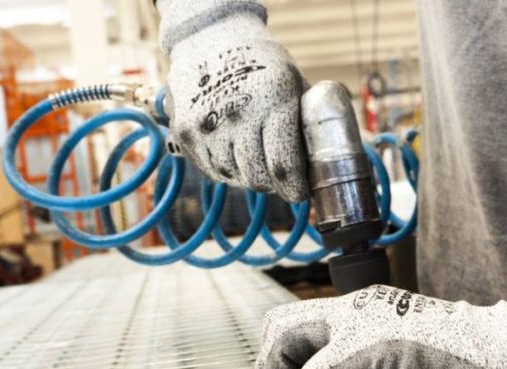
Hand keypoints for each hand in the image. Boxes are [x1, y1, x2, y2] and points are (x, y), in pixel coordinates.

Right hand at [164, 15, 307, 201]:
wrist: (211, 37)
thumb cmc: (262, 63)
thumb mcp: (295, 84)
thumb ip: (306, 123)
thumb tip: (320, 165)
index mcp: (273, 102)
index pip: (284, 166)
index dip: (294, 189)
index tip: (299, 193)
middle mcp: (238, 115)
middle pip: (257, 178)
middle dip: (274, 185)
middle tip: (280, 177)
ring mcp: (208, 125)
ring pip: (233, 177)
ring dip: (248, 175)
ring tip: (255, 155)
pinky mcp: (186, 132)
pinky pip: (211, 169)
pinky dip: (226, 168)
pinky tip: (233, 150)